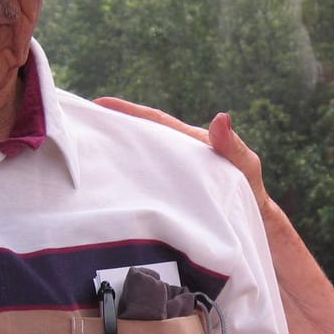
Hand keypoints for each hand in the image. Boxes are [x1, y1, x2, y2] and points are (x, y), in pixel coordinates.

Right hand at [93, 97, 270, 213]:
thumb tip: (220, 118)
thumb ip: (234, 148)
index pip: (157, 123)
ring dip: (114, 157)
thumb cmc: (252, 194)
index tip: (100, 104)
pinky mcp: (169, 199)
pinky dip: (124, 185)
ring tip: (80, 157)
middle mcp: (177, 158)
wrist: (255, 229)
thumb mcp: (246, 170)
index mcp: (191, 144)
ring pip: (139, 163)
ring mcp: (171, 179)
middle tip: (78, 126)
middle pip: (141, 140)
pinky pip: (143, 187)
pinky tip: (104, 194)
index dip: (130, 112)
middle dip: (111, 130)